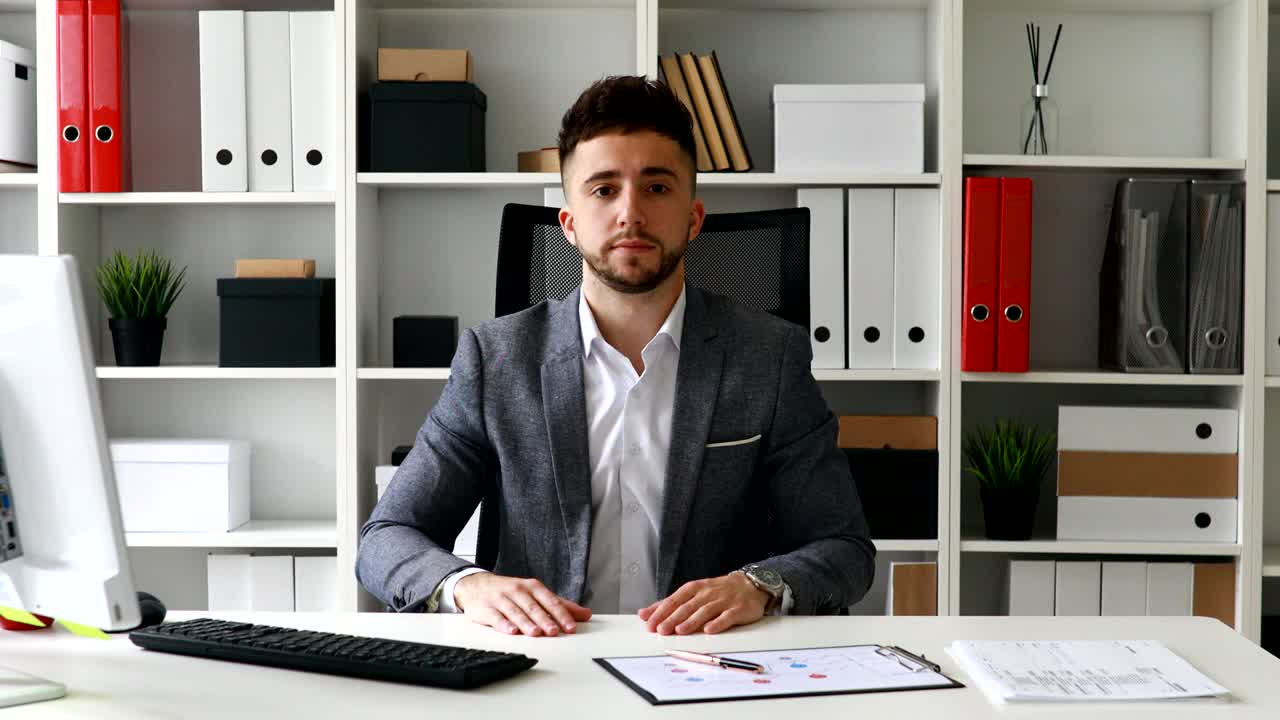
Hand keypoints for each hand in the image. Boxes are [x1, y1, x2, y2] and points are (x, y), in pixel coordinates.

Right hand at [453, 573, 591, 636]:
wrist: (476, 585)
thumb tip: (585, 614)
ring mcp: (501, 599)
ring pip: (516, 612)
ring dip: (526, 623)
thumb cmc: (510, 592)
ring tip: (535, 633)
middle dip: (545, 619)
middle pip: (534, 607)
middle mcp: (518, 591)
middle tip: (554, 631)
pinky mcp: (486, 608)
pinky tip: (511, 631)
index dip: (561, 614)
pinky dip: (503, 624)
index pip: (550, 601)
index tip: (570, 627)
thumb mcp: (535, 594)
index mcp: (532, 587)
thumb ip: (560, 605)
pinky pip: (496, 617)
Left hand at [638, 573, 769, 634]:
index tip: (649, 623)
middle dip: (673, 618)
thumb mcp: (693, 593)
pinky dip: (718, 623)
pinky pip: (727, 616)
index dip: (661, 611)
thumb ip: (670, 604)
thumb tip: (646, 613)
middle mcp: (707, 593)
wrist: (750, 585)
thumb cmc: (718, 591)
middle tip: (661, 629)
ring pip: (705, 611)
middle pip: (687, 607)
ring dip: (692, 621)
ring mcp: (723, 601)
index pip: (674, 600)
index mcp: (694, 589)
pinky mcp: (738, 609)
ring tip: (680, 630)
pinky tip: (709, 629)